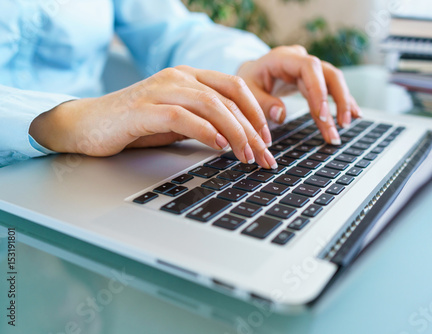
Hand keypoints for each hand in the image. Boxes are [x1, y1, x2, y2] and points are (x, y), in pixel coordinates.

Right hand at [29, 66, 277, 168]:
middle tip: (265, 156)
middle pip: (228, 97)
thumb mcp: (178, 122)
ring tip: (247, 156)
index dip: (257, 113)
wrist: (87, 124)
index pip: (235, 87)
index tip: (268, 140)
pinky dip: (206, 131)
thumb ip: (205, 123)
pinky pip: (183, 116)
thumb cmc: (136, 125)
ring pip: (211, 105)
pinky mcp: (144, 109)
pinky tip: (220, 147)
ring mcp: (160, 90)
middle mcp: (178, 78)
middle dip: (252, 129)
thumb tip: (238, 140)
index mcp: (190, 77)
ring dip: (236, 133)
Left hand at [237, 45, 360, 144]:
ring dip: (342, 104)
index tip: (322, 115)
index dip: (318, 90)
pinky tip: (352, 116)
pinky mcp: (314, 79)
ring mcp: (309, 68)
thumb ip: (262, 104)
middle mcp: (299, 59)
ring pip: (333, 82)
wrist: (249, 75)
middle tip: (340, 125)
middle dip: (338, 100)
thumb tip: (281, 115)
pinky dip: (341, 103)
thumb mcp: (246, 94)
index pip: (309, 68)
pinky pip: (331, 89)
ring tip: (346, 125)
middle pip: (328, 74)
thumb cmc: (247, 83)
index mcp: (282, 58)